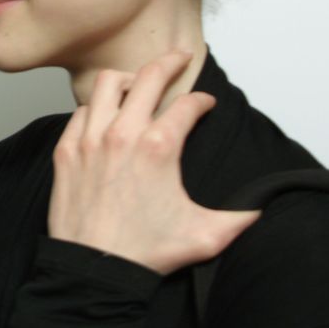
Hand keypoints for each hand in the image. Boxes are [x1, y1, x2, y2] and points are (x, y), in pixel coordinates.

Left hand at [48, 51, 259, 274]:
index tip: (205, 104)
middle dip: (169, 63)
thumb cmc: (144, 252)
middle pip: (148, 77)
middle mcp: (123, 134)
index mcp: (159, 146)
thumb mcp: (204, 236)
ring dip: (127, 79)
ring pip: (108, 85)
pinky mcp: (66, 151)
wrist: (95, 269)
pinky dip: (95, 108)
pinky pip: (80, 113)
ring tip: (138, 83)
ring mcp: (90, 140)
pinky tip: (105, 116)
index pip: (187, 104)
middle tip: (179, 58)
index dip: (202, 101)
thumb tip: (262, 208)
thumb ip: (239, 217)